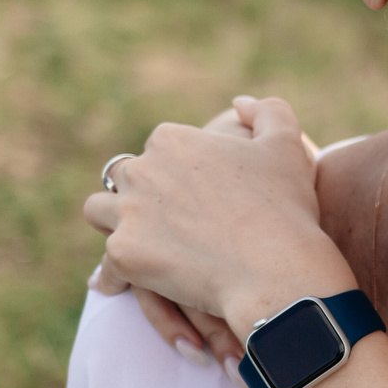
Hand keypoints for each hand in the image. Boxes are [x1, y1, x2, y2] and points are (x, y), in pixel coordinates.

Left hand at [83, 95, 353, 333]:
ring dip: (114, 224)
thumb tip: (240, 103)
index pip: (157, 147)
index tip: (190, 192)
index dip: (173, 169)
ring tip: (135, 242)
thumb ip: (268, 112)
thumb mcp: (287, 146)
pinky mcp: (123, 254)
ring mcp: (128, 213)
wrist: (275, 269)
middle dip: (137, 193)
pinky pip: (107, 266)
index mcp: (173, 140)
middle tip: (161, 219)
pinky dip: (116, 275)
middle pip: (123, 175)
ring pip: (100, 211)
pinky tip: (127, 284)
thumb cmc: (285, 208)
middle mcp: (141, 170)